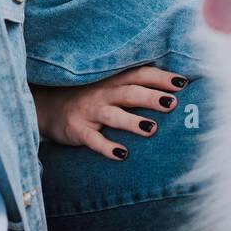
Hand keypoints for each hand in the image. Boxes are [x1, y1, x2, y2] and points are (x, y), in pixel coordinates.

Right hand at [31, 66, 187, 159]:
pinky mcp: (78, 130)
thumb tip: (172, 89)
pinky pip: (93, 140)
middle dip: (151, 97)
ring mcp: (90, 112)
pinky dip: (107, 147)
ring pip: (114, 115)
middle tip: (172, 103)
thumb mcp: (109, 85)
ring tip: (152, 128)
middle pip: (130, 93)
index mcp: (114, 80)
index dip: (161, 78)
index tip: (182, 83)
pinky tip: (122, 155)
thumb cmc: (89, 96)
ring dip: (133, 122)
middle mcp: (103, 93)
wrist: (47, 105)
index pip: (140, 75)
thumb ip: (135, 85)